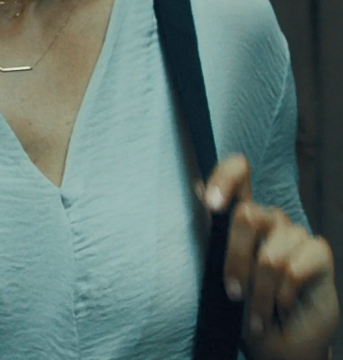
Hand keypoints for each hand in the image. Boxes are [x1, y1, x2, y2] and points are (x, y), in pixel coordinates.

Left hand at [202, 154, 338, 359]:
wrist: (274, 343)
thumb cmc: (244, 305)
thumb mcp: (218, 269)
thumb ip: (210, 228)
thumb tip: (195, 186)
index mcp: (244, 214)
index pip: (239, 170)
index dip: (225, 177)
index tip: (211, 203)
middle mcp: (270, 218)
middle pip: (246, 216)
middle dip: (235, 261)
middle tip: (233, 293)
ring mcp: (295, 233)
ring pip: (269, 256)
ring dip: (259, 294)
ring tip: (258, 314)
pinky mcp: (318, 252)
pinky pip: (293, 270)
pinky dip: (282, 297)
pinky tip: (282, 306)